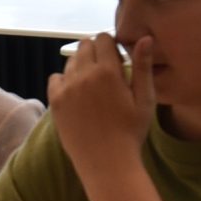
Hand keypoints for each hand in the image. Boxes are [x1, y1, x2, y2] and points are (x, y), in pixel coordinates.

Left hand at [47, 30, 154, 174]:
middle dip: (95, 53)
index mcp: (108, 72)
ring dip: (81, 67)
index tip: (117, 60)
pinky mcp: (55, 102)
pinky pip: (55, 78)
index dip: (111, 46)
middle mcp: (84, 75)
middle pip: (85, 46)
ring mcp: (67, 88)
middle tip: (106, 74)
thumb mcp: (144, 99)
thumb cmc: (131, 132)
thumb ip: (142, 66)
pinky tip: (77, 95)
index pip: (103, 38)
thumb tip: (144, 37)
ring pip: (70, 61)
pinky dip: (65, 81)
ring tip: (92, 87)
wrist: (106, 163)